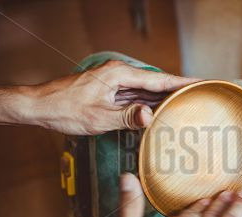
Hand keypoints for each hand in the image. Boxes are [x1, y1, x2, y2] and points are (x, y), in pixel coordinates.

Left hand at [0, 61, 197, 134]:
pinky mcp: (110, 92)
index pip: (159, 79)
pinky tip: (159, 111)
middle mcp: (119, 74)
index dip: (182, 82)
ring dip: (163, 98)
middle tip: (199, 95)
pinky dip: (148, 104)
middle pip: (155, 83)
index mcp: (119, 74)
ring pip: (146, 90)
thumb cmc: (65, 109)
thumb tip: (150, 117)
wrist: (40, 107)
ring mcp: (115, 82)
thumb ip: (127, 116)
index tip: (200, 82)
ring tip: (185, 103)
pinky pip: (135, 97)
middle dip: (177, 89)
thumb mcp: (99, 117)